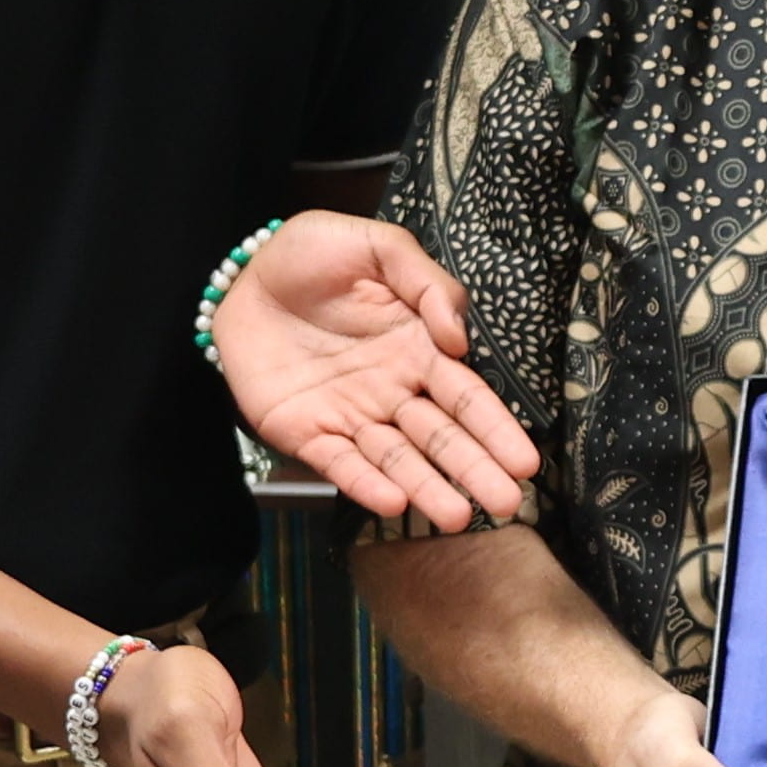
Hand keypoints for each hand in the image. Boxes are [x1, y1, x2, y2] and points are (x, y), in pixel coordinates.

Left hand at [209, 214, 541, 531]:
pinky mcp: (305, 432)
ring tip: (457, 518)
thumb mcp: (378, 248)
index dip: (496, 430)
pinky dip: (365, 485)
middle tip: (508, 505)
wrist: (241, 274)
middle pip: (442, 438)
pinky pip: (339, 464)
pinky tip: (393, 503)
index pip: (467, 398)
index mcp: (417, 350)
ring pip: (397, 460)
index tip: (525, 463)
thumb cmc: (312, 255)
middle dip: (475, 471)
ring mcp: (350, 415)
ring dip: (427, 489)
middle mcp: (391, 391)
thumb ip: (426, 284)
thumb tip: (459, 339)